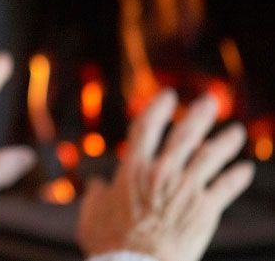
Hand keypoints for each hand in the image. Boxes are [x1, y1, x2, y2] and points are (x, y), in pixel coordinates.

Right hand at [77, 90, 254, 260]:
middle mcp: (161, 171)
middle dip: (200, 114)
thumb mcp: (92, 215)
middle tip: (211, 101)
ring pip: (211, 156)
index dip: (158, 107)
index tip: (169, 96)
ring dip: (226, 141)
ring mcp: (186, 188)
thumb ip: (94, 197)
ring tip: (236, 131)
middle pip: (185, 134)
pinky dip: (238, 176)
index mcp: (132, 168)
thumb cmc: (110, 243)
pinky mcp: (205, 208)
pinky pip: (226, 187)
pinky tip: (246, 169)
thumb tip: (95, 186)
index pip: (147, 126)